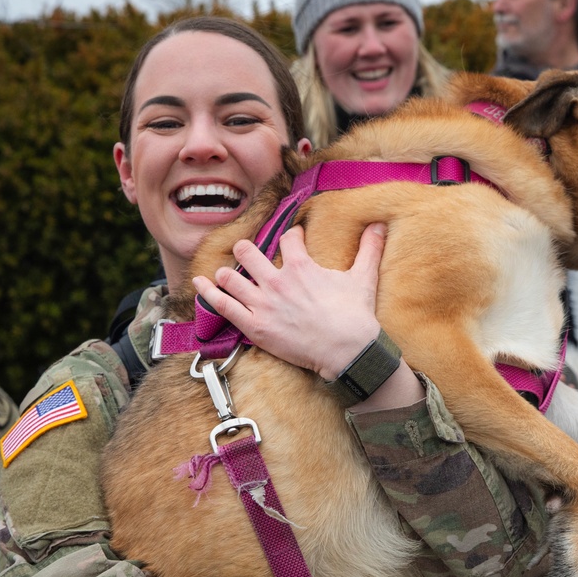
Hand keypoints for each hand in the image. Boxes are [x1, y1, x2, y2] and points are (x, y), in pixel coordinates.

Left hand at [193, 223, 384, 379]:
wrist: (348, 351)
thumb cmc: (355, 316)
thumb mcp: (364, 277)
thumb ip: (369, 248)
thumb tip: (379, 225)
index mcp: (301, 265)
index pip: (286, 238)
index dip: (290, 236)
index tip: (291, 240)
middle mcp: (276, 280)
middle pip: (248, 252)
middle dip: (246, 250)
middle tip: (248, 254)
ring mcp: (262, 304)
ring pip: (230, 276)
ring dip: (227, 272)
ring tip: (225, 272)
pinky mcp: (254, 327)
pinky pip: (222, 306)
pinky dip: (208, 293)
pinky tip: (198, 283)